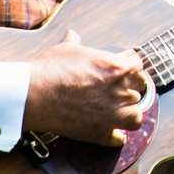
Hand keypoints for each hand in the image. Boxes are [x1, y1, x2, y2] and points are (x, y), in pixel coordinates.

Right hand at [23, 29, 147, 145]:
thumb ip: (75, 42)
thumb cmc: (50, 70)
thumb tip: (72, 34)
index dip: (130, 68)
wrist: (35, 94)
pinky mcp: (101, 132)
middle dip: (129, 89)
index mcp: (117, 68)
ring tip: (118, 111)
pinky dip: (116, 137)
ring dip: (128, 112)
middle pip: (138, 90)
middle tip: (118, 90)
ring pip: (136, 115)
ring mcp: (113, 114)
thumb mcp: (66, 49)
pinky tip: (113, 133)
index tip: (124, 70)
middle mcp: (120, 91)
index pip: (138, 66)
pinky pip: (119, 138)